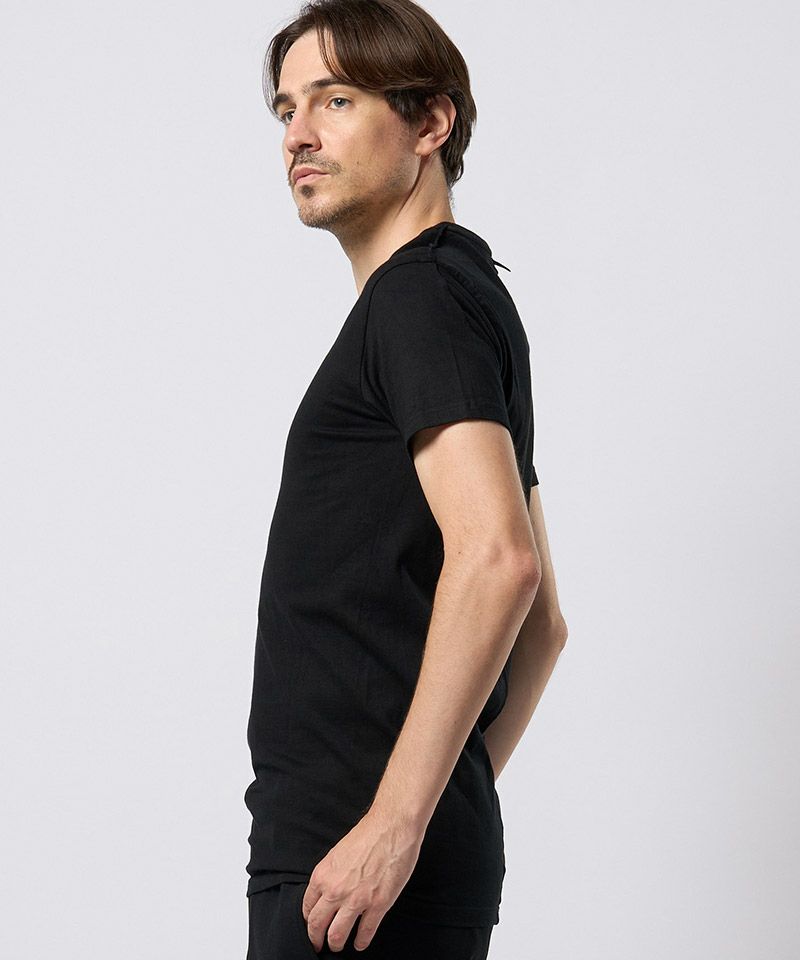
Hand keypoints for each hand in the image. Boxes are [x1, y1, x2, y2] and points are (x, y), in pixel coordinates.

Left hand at [301, 807, 423, 952]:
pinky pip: (365, 933)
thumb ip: (330, 875)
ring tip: (338, 946)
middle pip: (317, 926)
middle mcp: (335, 891)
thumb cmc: (368, 835)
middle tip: (318, 944)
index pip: (307, 908)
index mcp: (323, 875)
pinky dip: (360, 942)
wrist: (392, 827)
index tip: (312, 926)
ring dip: (336, 944)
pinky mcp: (377, 905)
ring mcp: (356, 900)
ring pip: (337, 936)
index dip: (309, 921)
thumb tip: (327, 892)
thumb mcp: (337, 853)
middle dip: (316, 939)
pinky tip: (360, 943)